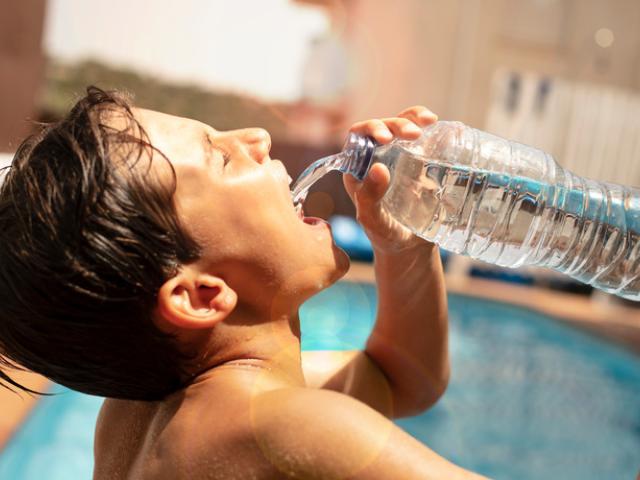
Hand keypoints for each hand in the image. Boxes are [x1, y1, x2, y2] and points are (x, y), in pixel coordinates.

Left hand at [343, 106, 437, 254]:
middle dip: (396, 124)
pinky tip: (435, 123)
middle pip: (382, 127)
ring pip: (401, 125)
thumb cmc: (386, 236)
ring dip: (412, 118)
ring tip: (428, 122)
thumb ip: (370, 199)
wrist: (411, 247)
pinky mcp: (420, 159)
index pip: (357, 137)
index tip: (385, 137)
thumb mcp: (374, 221)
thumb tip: (378, 169)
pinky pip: (421, 135)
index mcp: (358, 168)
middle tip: (413, 134)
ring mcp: (399, 156)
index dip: (369, 129)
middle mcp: (376, 157)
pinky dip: (426, 124)